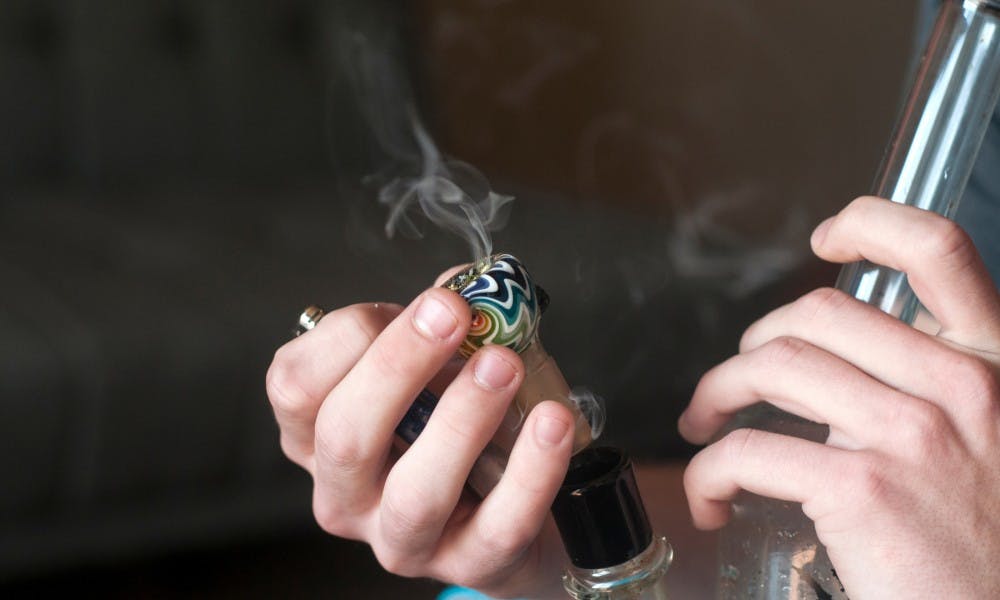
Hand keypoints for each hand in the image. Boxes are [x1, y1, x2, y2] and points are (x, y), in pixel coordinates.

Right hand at [265, 272, 573, 598]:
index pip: (294, 388)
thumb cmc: (461, 421)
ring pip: (415, 493)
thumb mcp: (439, 363)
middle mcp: (346, 494)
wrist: (515, 500)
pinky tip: (552, 422)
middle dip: (397, 365)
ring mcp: (403, 539)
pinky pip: (499, 526)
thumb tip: (471, 283)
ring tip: (503, 365)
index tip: (413, 303)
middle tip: (452, 314)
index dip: (346, 337)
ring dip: (461, 419)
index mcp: (319, 435)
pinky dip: (530, 472)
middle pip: (345, 436)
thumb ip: (447, 319)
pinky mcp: (470, 564)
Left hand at [679, 197, 999, 597]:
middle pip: (817, 314)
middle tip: (733, 383)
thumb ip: (937, 389)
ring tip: (705, 426)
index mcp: (993, 365)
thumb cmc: (989, 547)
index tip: (826, 241)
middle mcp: (959, 387)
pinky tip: (711, 499)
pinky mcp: (863, 491)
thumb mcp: (992, 440)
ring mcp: (911, 435)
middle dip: (753, 343)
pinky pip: (748, 452)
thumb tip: (851, 364)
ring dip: (716, 393)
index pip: (939, 250)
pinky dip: (709, 474)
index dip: (872, 225)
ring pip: (771, 368)